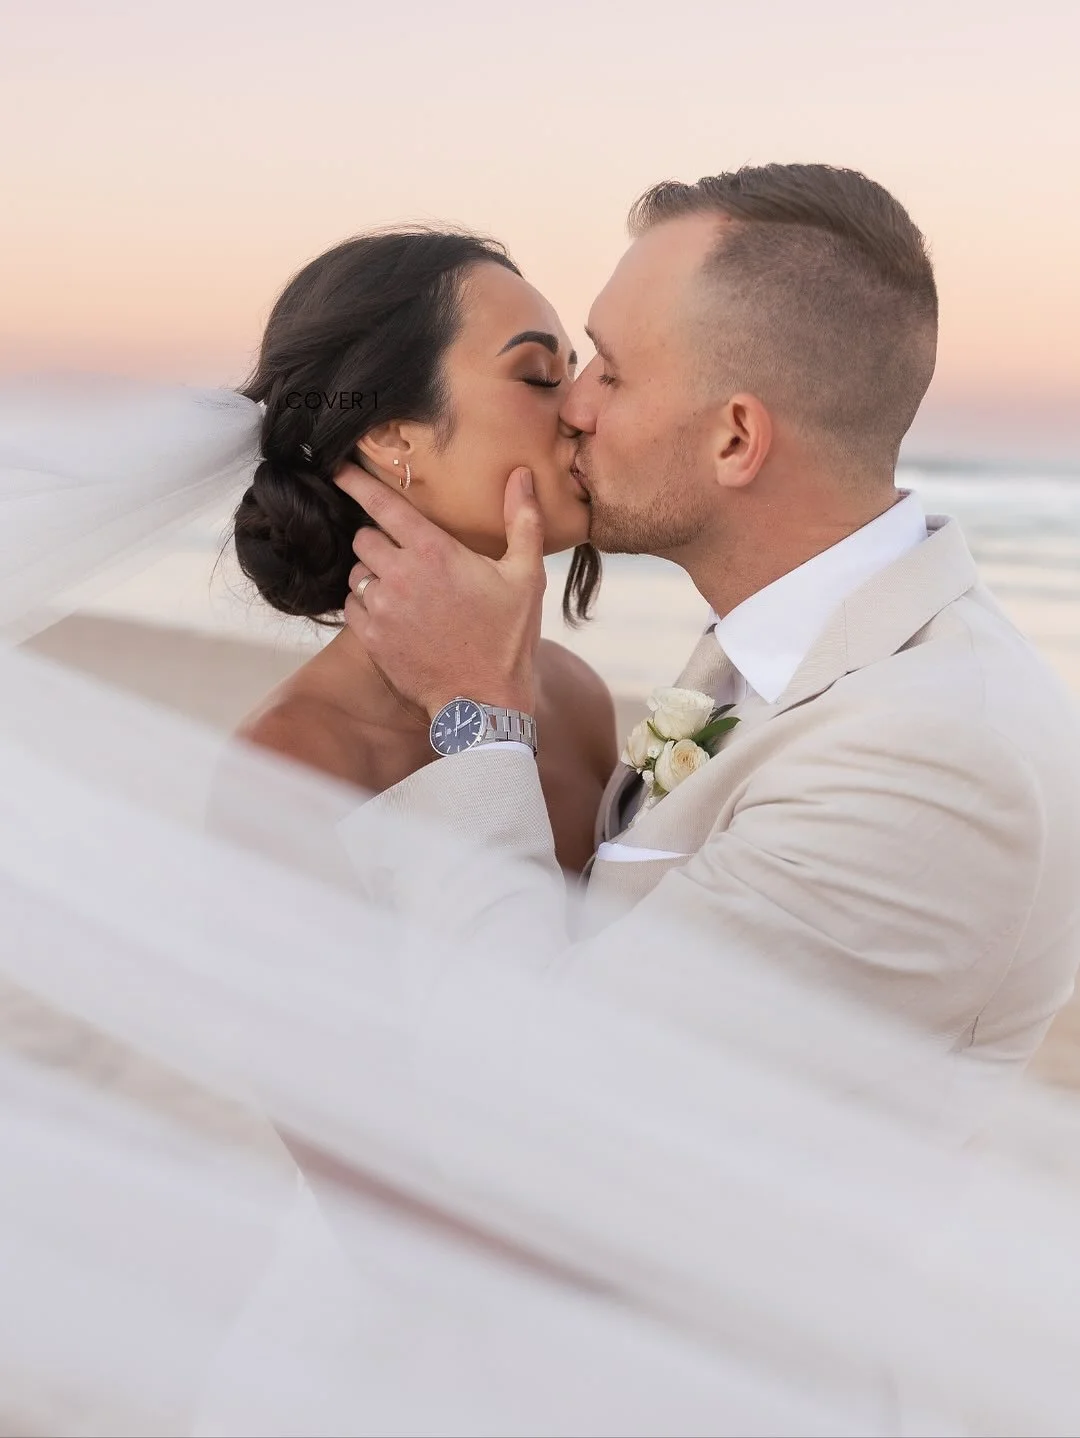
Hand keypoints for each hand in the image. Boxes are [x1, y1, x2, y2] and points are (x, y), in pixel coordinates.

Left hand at [335, 464, 545, 717]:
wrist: (483, 701)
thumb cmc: (506, 638)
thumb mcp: (526, 576)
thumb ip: (522, 520)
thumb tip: (521, 475)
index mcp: (434, 552)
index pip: (381, 504)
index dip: (356, 481)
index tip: (340, 469)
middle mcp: (400, 575)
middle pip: (364, 537)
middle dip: (379, 540)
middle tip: (405, 555)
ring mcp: (381, 608)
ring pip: (357, 572)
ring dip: (373, 574)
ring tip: (403, 588)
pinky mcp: (371, 638)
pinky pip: (352, 606)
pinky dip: (366, 605)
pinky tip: (393, 614)